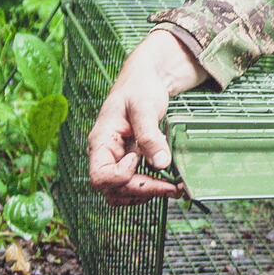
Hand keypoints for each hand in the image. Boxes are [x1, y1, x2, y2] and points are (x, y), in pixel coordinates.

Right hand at [87, 29, 207, 205]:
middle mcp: (105, 155)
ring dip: (146, 194)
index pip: (100, 177)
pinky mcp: (130, 161)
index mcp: (100, 142)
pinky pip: (133, 185)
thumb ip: (150, 135)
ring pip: (121, 193)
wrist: (145, 79)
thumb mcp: (144, 108)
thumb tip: (161, 163)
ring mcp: (117, 160)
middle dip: (142, 190)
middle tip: (172, 187)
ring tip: (173, 188)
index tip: (139, 158)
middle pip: (112, 190)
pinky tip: (168, 182)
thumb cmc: (139, 88)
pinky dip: (149, 188)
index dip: (122, 175)